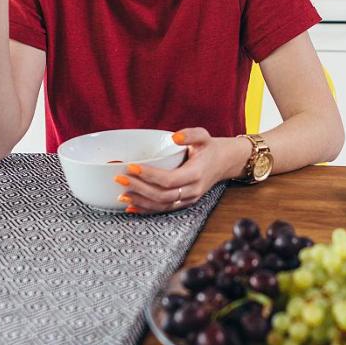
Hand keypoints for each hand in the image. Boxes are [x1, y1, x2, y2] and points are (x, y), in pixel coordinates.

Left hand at [115, 127, 250, 214]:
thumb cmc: (211, 148)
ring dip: (140, 202)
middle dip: (139, 189)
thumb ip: (190, 134)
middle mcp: (192, 190)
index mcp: (196, 174)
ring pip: (162, 206)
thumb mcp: (204, 136)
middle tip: (120, 179)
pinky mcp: (184, 202)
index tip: (131, 167)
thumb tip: (174, 137)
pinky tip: (131, 207)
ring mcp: (188, 199)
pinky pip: (163, 209)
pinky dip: (146, 209)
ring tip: (122, 195)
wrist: (225, 162)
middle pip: (162, 195)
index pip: (169, 180)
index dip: (149, 176)